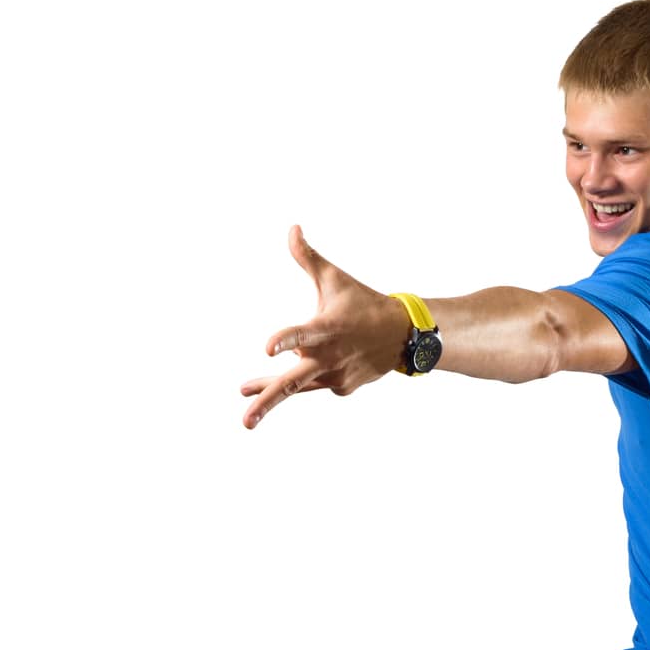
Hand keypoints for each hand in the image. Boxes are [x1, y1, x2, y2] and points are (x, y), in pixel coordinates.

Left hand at [239, 224, 408, 428]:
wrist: (403, 335)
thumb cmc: (363, 303)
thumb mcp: (335, 279)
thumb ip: (307, 257)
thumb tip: (292, 227)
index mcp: (326, 328)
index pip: (302, 334)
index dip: (285, 340)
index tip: (266, 348)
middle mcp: (329, 356)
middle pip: (292, 383)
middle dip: (267, 402)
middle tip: (245, 421)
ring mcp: (335, 376)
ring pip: (298, 386)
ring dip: (270, 393)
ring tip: (245, 403)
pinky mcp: (342, 387)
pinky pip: (317, 383)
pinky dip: (311, 374)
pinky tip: (323, 361)